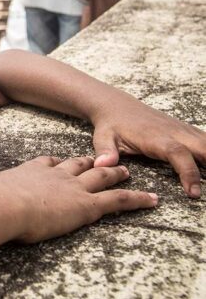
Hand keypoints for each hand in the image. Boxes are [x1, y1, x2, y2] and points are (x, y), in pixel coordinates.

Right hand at [0, 156, 156, 243]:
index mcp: (33, 170)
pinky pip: (118, 200)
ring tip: (128, 172)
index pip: (49, 162)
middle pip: (79, 165)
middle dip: (92, 162)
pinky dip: (136, 200)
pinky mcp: (86, 205)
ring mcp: (73, 187)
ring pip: (102, 177)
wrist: (4, 203)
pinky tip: (151, 200)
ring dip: (116, 174)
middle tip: (105, 161)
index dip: (59, 161)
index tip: (65, 160)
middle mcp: (56, 175)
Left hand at [91, 103, 205, 197]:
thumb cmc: (111, 125)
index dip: (189, 172)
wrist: (117, 106)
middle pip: (204, 147)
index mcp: (155, 137)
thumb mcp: (102, 137)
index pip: (178, 154)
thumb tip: (104, 164)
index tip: (194, 193)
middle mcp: (174, 132)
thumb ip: (104, 151)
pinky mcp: (187, 131)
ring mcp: (183, 130)